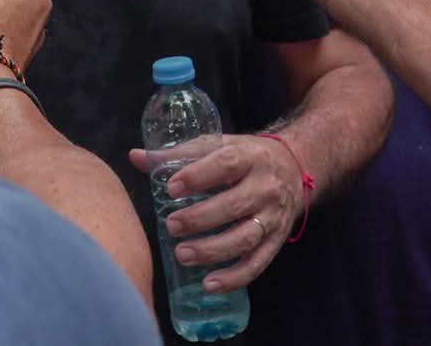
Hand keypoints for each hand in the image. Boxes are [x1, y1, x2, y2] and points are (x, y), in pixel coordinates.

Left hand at [124, 134, 301, 293]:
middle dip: (200, 218)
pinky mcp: (276, 240)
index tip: (171, 188)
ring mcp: (273, 216)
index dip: (198, 176)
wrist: (295, 168)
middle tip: (171, 225)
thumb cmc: (245, 157)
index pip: (225, 164)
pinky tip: (209, 284)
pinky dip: (234, 277)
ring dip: (212, 250)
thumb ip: (178, 154)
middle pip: (233, 205)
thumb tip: (136, 157)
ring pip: (245, 238)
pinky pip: (257, 264)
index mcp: (249, 157)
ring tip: (182, 255)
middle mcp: (265, 187)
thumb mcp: (217, 146)